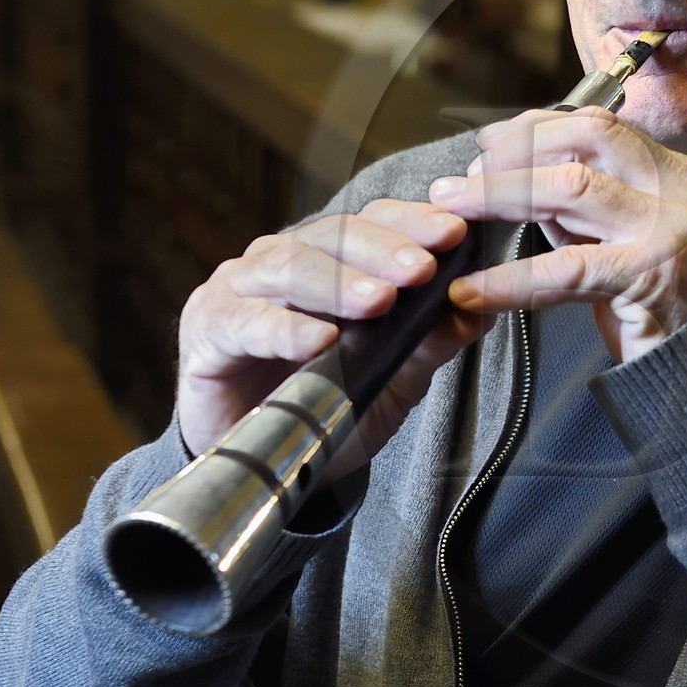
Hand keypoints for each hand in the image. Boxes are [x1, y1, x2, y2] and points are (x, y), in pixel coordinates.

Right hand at [176, 199, 481, 465]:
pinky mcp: (207, 332)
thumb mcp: (390, 379)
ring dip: (336, 281)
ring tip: (378, 301)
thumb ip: (427, 343)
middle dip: (381, 249)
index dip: (410, 222)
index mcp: (324, 259)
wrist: (261, 464)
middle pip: (330, 236)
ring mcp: (237, 291)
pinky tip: (318, 341)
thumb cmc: (322, 406)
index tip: (454, 233)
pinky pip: (245, 323)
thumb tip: (478, 308)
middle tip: (421, 267)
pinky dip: (283, 330)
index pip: (370, 222)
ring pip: (286, 267)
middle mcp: (278, 262)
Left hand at [430, 108, 686, 363]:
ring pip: (569, 188)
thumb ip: (590, 209)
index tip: (490, 140)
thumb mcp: (640, 240)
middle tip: (465, 175)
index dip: (538, 126)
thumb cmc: (678, 308)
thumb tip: (519, 176)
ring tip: (454, 208)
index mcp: (682, 175)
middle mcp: (682, 192)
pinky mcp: (649, 279)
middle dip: (514, 151)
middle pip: (586, 140)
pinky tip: (474, 289)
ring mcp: (670, 232)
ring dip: (500, 194)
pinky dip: (509, 278)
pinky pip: (563, 270)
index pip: (602, 126)